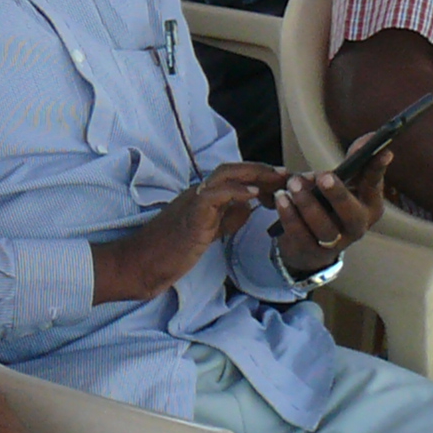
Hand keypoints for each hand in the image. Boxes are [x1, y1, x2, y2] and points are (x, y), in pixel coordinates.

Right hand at [94, 162, 282, 301]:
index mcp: (203, 196)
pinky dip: (235, 191)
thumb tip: (249, 206)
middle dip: (263, 170)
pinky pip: (214, 195)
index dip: (261, 175)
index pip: (235, 177)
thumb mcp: (208, 231)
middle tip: (289, 174)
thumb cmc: (171, 251)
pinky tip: (254, 195)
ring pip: (225, 174)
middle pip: (234, 169)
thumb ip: (228, 217)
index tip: (284, 179)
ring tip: (278, 179)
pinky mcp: (191, 215)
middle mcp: (199, 192)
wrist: (143, 263)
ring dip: (254, 174)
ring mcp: (193, 200)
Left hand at [273, 160, 383, 271]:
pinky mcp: (312, 251)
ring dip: (307, 203)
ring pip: (324, 226)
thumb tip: (370, 137)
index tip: (382, 150)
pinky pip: (300, 234)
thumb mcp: (342, 183)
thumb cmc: (329, 205)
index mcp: (369, 205)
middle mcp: (357, 226)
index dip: (378, 167)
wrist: (308, 244)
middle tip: (323, 176)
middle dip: (337, 194)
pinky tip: (281, 199)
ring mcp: (336, 242)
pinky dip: (289, 215)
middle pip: (351, 213)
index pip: (375, 184)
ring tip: (293, 184)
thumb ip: (354, 161)